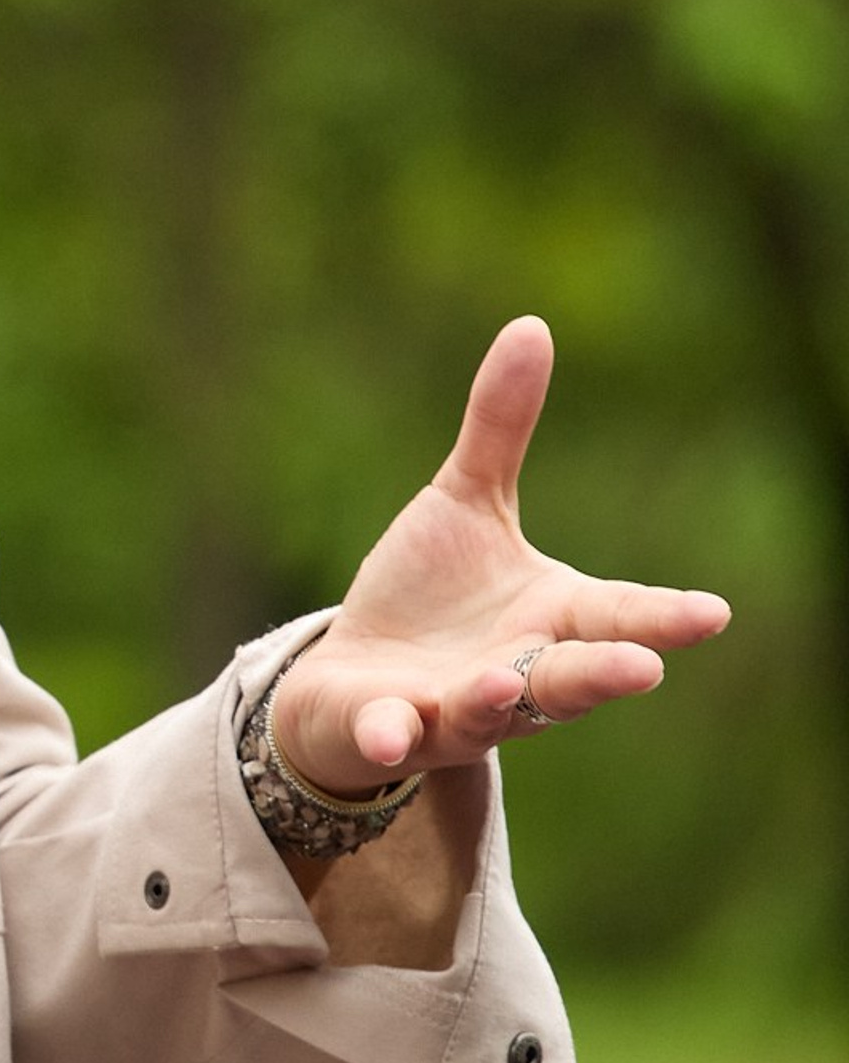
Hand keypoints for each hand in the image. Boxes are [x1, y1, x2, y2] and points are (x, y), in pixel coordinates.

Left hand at [271, 317, 730, 800]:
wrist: (351, 678)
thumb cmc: (428, 593)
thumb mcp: (465, 502)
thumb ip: (502, 428)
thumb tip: (532, 326)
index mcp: (550, 617)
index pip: (617, 616)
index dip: (662, 616)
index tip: (712, 614)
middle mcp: (516, 672)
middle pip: (570, 679)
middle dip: (601, 674)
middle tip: (642, 669)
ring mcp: (456, 710)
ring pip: (488, 715)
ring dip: (493, 701)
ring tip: (498, 682)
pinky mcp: (391, 728)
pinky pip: (393, 736)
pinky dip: (389, 734)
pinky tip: (385, 731)